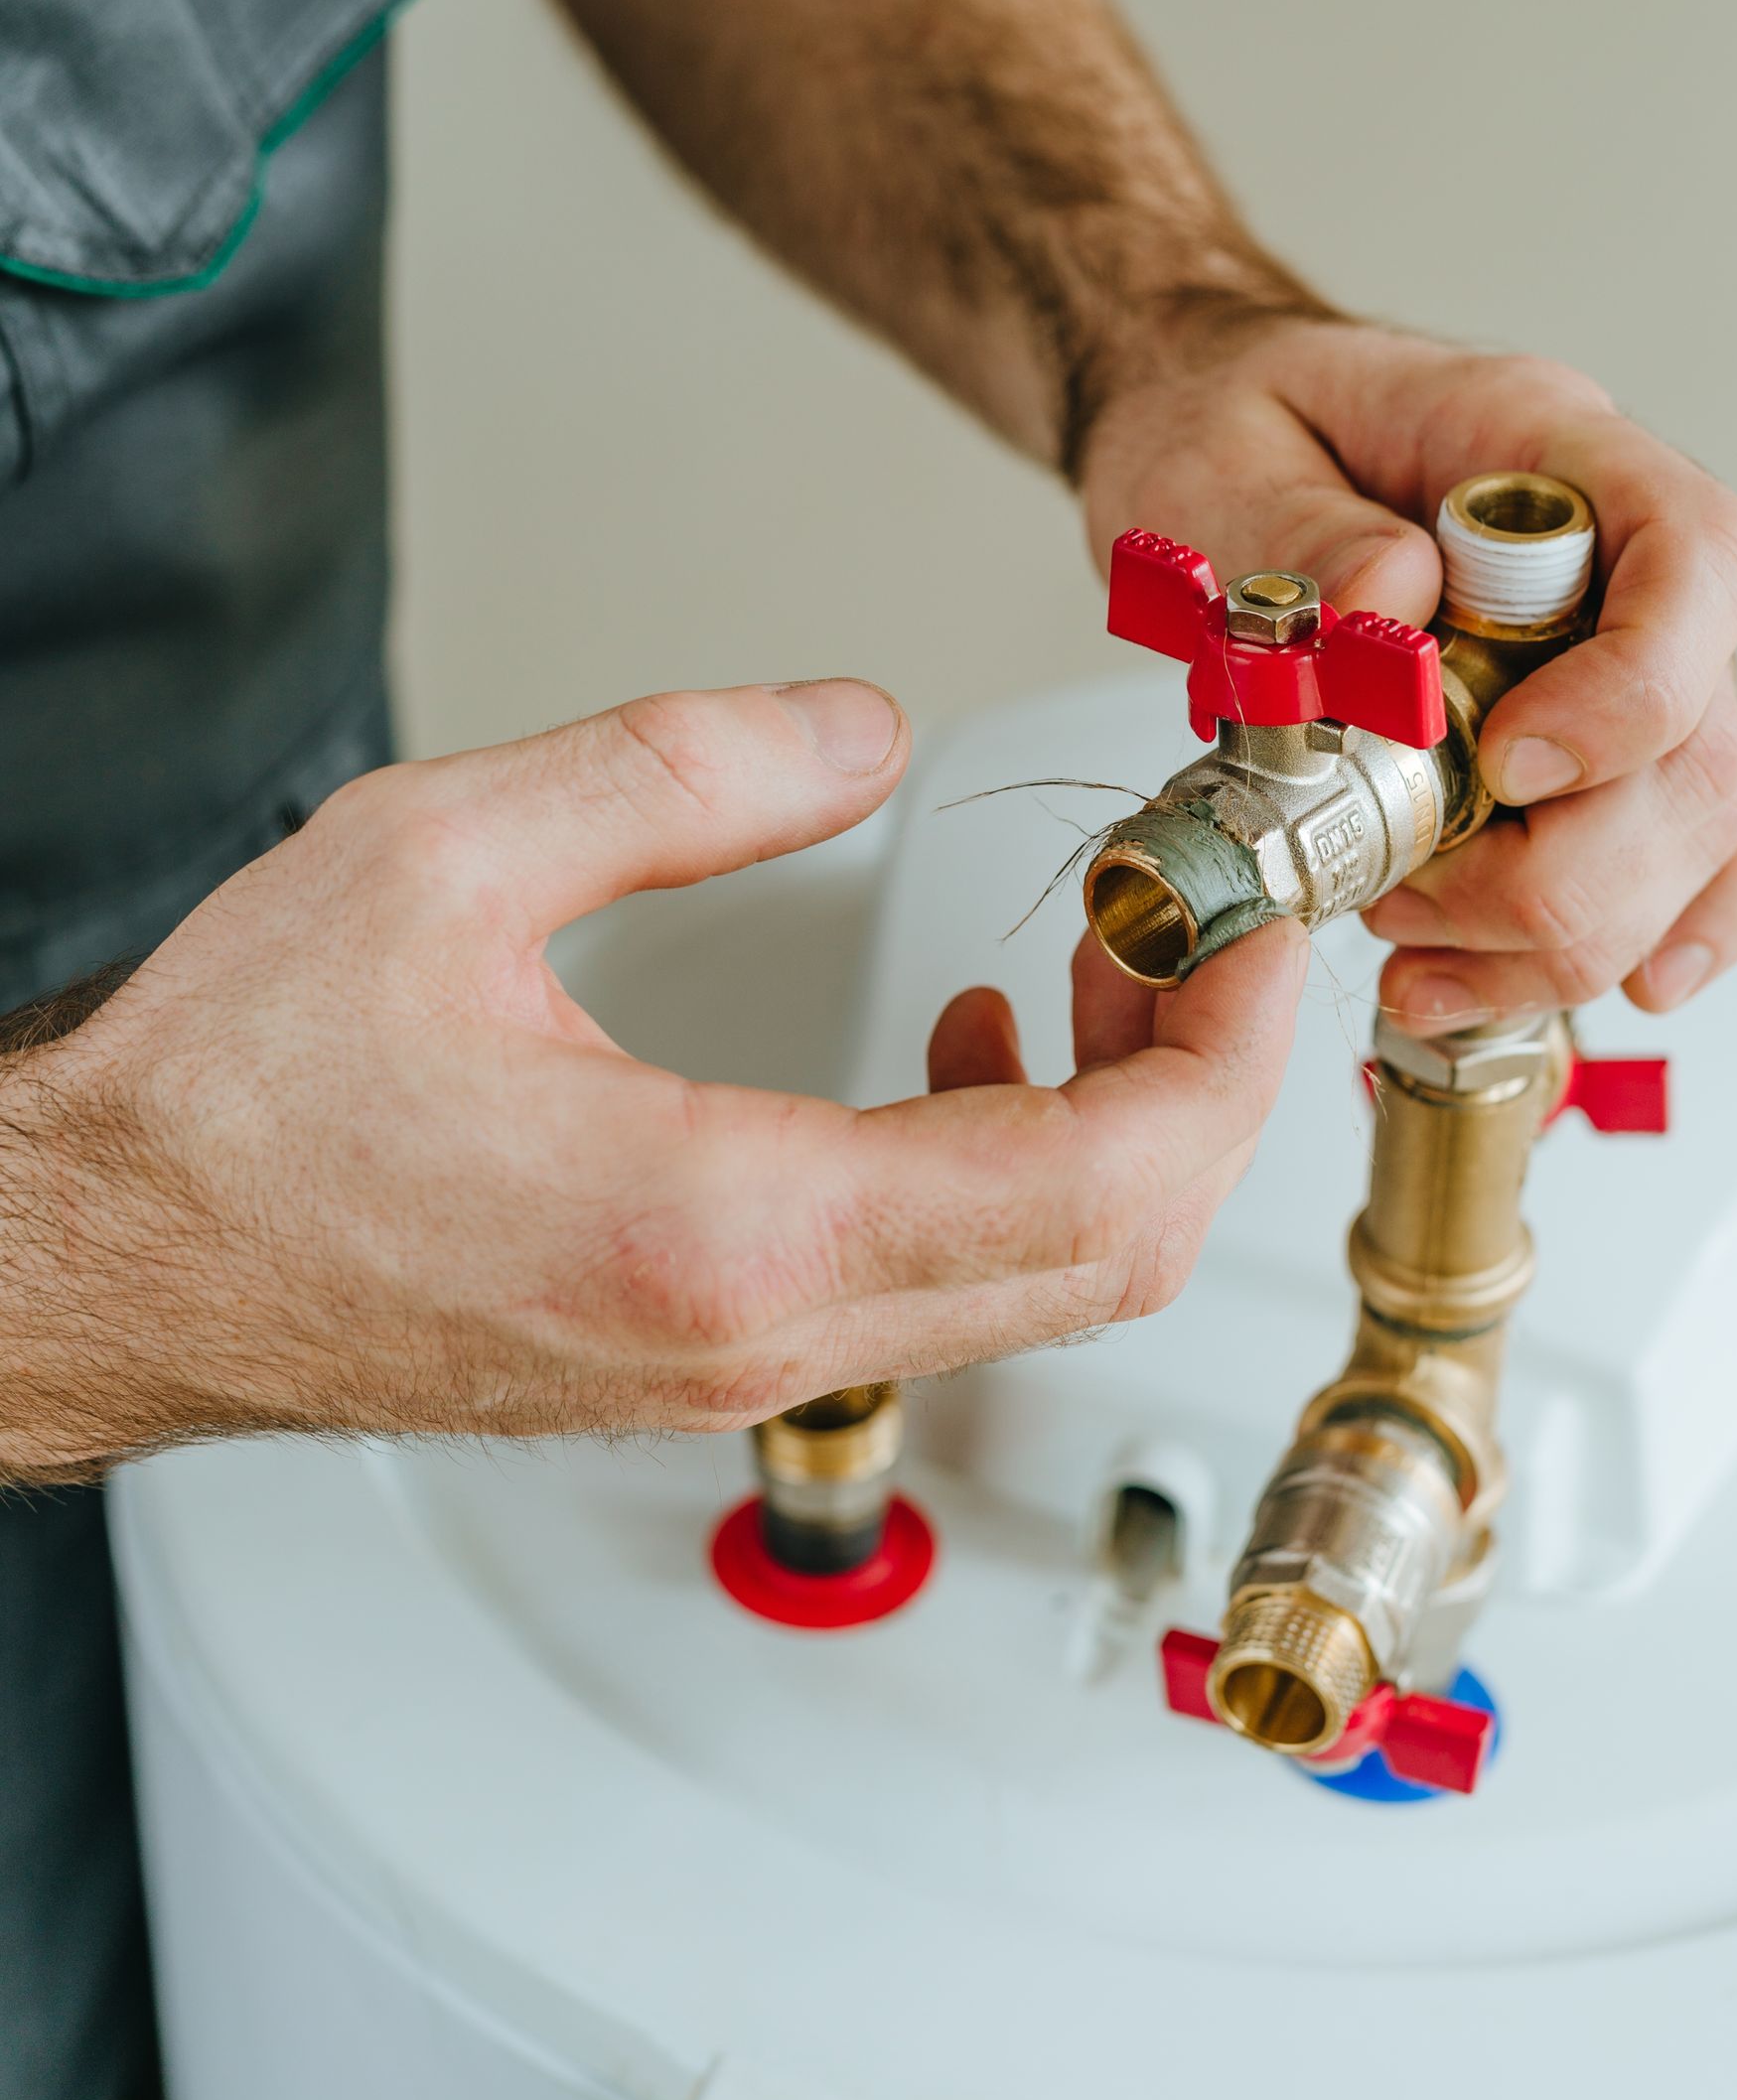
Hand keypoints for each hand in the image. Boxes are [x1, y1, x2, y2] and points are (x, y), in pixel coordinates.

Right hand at [0, 679, 1303, 1478]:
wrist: (109, 1257)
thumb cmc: (230, 1099)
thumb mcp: (447, 854)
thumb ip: (689, 768)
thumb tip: (864, 728)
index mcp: (724, 1223)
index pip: (1102, 1177)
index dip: (1228, 1045)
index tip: (1258, 920)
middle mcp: (758, 1333)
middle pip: (1112, 1252)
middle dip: (1206, 1079)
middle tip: (1211, 923)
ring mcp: (739, 1370)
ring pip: (1040, 1284)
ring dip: (1117, 1122)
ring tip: (1095, 958)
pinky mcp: (706, 1361)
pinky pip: (940, 1287)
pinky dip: (1013, 1169)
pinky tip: (964, 1047)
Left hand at [1080, 307, 1736, 1025]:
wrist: (1205, 421)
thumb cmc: (1224, 419)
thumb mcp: (1211, 455)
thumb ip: (1296, 530)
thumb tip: (1390, 597)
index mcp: (1540, 444)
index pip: (1693, 555)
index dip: (1633, 692)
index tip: (1509, 771)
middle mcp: (1614, 554)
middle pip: (1702, 739)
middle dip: (1567, 873)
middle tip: (1406, 903)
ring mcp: (1620, 651)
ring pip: (1703, 820)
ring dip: (1578, 931)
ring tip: (1418, 957)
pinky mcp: (1599, 737)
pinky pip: (1703, 844)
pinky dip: (1665, 926)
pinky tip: (1598, 981)